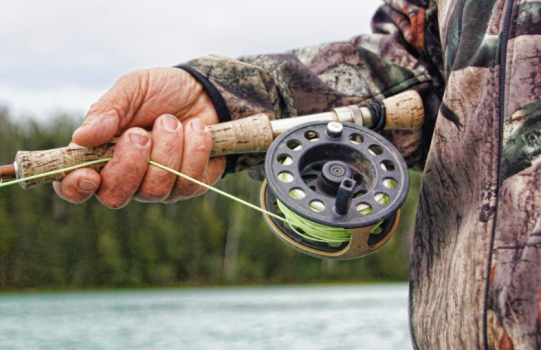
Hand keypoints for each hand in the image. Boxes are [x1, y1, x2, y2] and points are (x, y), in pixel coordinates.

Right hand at [54, 68, 225, 207]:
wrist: (205, 91)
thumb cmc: (162, 91)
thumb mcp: (132, 89)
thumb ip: (107, 110)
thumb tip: (80, 137)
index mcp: (100, 155)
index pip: (75, 187)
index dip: (76, 188)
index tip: (89, 174)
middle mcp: (127, 178)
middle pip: (115, 196)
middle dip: (130, 164)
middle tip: (141, 133)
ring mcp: (159, 187)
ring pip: (155, 190)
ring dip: (166, 149)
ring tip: (172, 121)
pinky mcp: (190, 186)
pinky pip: (190, 182)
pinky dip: (194, 149)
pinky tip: (196, 128)